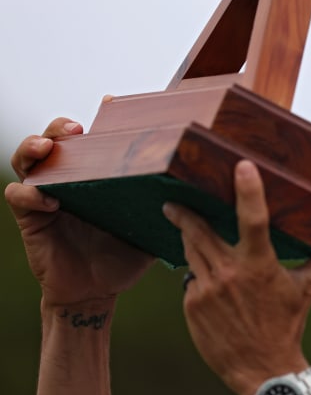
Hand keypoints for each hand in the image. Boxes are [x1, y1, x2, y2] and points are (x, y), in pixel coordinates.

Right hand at [5, 117, 154, 307]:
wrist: (99, 291)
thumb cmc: (126, 254)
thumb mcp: (152, 224)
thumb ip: (172, 206)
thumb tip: (206, 191)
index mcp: (99, 174)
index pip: (95, 137)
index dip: (99, 117)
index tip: (110, 102)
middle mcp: (71, 179)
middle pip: (55, 138)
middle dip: (59, 126)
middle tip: (75, 128)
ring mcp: (48, 196)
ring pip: (28, 160)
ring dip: (33, 147)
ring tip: (48, 148)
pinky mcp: (33, 219)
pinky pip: (20, 197)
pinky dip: (29, 193)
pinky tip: (49, 199)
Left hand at [163, 160, 310, 394]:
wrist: (262, 368)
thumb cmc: (288, 323)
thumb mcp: (308, 287)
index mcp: (260, 265)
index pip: (253, 219)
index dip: (248, 190)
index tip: (242, 166)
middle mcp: (230, 275)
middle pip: (201, 230)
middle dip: (186, 213)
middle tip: (176, 199)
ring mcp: (207, 290)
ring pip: (190, 251)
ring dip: (188, 237)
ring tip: (183, 225)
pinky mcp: (192, 305)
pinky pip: (189, 278)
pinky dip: (196, 271)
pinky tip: (203, 272)